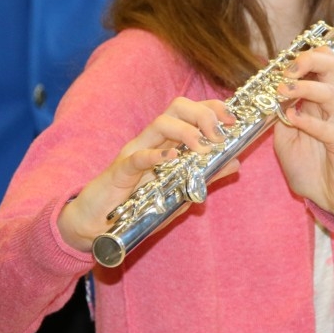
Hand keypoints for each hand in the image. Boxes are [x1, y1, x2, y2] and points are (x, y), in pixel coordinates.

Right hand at [58, 97, 236, 251]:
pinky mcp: (120, 171)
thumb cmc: (139, 205)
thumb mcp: (181, 191)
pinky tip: (172, 158)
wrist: (97, 225)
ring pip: (159, 124)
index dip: (213, 108)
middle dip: (203, 113)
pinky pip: (138, 157)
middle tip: (219, 134)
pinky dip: (156, 155)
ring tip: (202, 148)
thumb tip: (236, 162)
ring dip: (186, 132)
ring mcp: (135, 152)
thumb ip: (207, 175)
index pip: (191, 111)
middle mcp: (151, 140)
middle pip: (177, 107)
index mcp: (166, 141)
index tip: (233, 120)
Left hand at [272, 46, 333, 223]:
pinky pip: (328, 127)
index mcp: (319, 101)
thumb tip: (267, 100)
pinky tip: (292, 120)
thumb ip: (280, 119)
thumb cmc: (314, 168)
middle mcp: (333, 105)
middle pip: (333, 65)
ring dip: (303, 87)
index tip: (278, 63)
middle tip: (287, 69)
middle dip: (309, 58)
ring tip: (282, 91)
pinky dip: (309, 121)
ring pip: (329, 92)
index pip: (321, 64)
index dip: (301, 56)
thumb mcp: (286, 141)